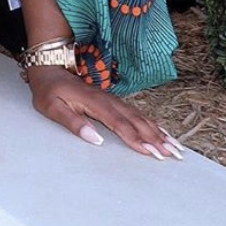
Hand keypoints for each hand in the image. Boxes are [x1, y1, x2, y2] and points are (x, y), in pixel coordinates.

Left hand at [25, 66, 181, 160]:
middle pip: (136, 122)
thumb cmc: (49, 91)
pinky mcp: (114, 103)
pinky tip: (164, 135)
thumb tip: (95, 139)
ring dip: (159, 133)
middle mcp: (108, 101)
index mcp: (94, 102)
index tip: (151, 153)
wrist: (50, 70)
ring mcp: (113, 101)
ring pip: (140, 118)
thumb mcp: (52, 107)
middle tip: (174, 155)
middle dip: (156, 139)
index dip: (136, 139)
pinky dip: (153, 125)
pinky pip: (137, 115)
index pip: (119, 123)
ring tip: (176, 148)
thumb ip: (72, 122)